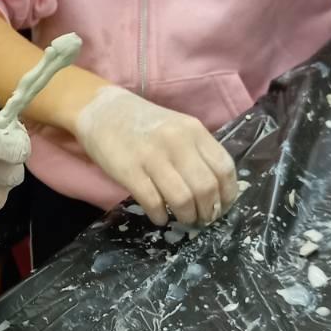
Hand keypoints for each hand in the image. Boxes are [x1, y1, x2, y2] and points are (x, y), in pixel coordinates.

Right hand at [73, 86, 237, 226]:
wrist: (103, 111)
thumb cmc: (144, 123)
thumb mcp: (178, 128)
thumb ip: (197, 151)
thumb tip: (216, 190)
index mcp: (194, 131)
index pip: (224, 168)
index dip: (228, 194)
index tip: (222, 207)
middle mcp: (177, 142)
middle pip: (206, 188)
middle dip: (208, 211)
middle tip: (202, 218)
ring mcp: (152, 157)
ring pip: (183, 199)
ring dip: (187, 216)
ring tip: (184, 219)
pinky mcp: (129, 171)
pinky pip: (153, 202)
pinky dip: (160, 216)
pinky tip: (160, 217)